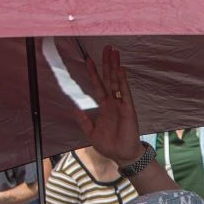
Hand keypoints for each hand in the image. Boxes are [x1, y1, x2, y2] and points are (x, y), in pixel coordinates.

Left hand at [75, 45, 143, 166]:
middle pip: (109, 78)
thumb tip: (74, 109)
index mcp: (104, 106)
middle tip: (107, 48)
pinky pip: (125, 92)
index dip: (93, 73)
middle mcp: (113, 102)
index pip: (97, 85)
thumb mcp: (91, 133)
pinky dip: (123, 81)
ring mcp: (121, 104)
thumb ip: (84, 120)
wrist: (122, 155)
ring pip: (117, 82)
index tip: (88, 60)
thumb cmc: (109, 145)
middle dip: (107, 63)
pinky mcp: (128, 109)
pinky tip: (121, 70)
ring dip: (115, 67)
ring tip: (114, 53)